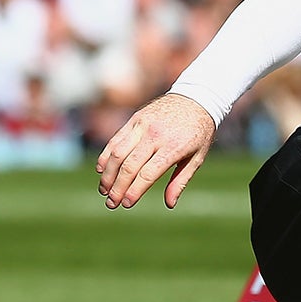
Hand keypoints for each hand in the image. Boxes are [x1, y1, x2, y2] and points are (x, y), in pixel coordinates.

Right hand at [96, 93, 216, 209]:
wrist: (196, 97)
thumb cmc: (198, 132)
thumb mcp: (197, 157)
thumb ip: (181, 181)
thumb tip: (170, 204)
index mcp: (173, 147)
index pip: (148, 174)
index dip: (134, 190)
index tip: (126, 204)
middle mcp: (155, 135)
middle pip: (129, 166)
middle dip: (118, 188)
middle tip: (111, 203)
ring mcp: (143, 125)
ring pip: (118, 153)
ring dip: (108, 174)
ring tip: (104, 190)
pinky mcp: (135, 119)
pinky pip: (116, 139)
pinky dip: (106, 155)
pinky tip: (102, 170)